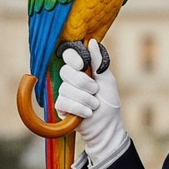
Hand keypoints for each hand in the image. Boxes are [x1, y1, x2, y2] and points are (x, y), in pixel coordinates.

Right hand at [55, 39, 126, 164]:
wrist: (107, 126)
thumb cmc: (108, 102)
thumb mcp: (107, 80)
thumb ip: (98, 62)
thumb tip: (92, 42)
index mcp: (81, 70)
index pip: (68, 55)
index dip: (73, 58)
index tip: (83, 65)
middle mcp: (70, 79)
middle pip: (66, 71)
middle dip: (85, 83)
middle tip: (95, 91)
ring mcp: (63, 93)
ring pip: (66, 89)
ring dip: (86, 99)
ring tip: (94, 105)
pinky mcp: (60, 107)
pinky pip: (63, 102)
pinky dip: (80, 108)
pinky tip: (87, 113)